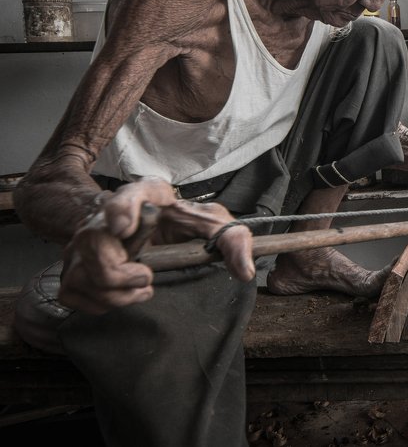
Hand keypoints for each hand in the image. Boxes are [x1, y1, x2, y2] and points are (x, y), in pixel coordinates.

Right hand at [58, 178, 254, 313]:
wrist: (156, 227)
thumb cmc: (184, 223)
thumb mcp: (216, 226)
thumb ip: (235, 242)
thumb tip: (245, 271)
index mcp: (148, 196)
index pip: (130, 194)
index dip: (121, 209)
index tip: (125, 228)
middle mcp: (109, 215)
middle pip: (94, 243)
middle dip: (119, 273)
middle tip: (147, 278)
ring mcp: (86, 240)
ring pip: (80, 272)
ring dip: (112, 294)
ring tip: (141, 289)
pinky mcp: (75, 263)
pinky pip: (71, 290)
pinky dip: (96, 303)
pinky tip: (121, 297)